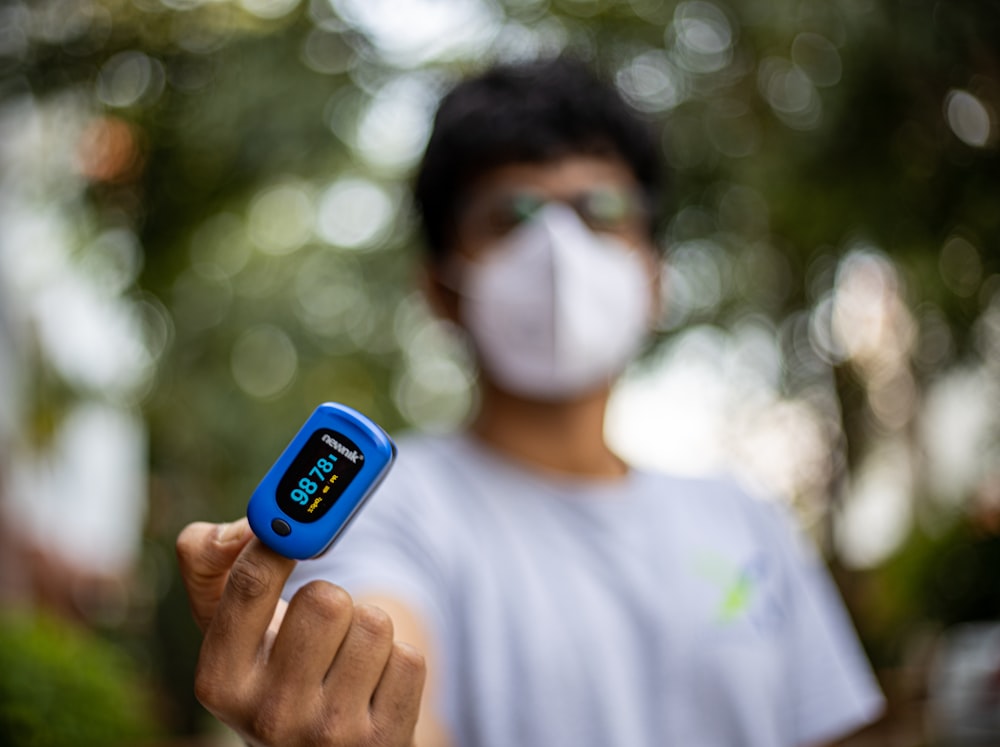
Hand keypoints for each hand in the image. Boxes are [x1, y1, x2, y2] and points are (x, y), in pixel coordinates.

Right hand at [176, 519, 425, 746]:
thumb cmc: (275, 672)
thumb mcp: (229, 628)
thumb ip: (211, 563)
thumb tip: (248, 526)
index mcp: (220, 680)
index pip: (250, 581)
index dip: (281, 538)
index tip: (298, 528)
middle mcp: (268, 714)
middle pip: (325, 598)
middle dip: (332, 599)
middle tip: (322, 628)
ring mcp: (327, 733)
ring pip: (373, 623)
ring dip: (368, 630)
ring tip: (347, 662)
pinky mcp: (381, 741)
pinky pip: (408, 658)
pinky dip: (398, 662)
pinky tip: (373, 687)